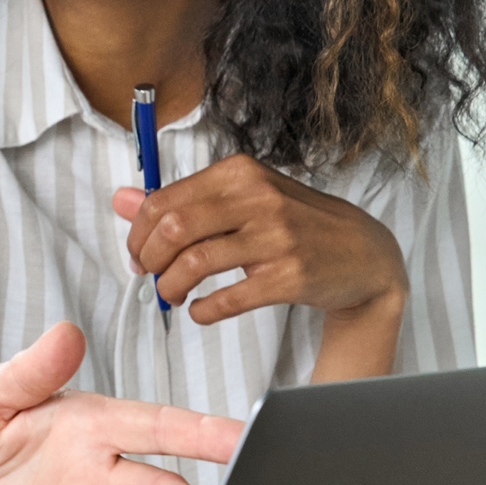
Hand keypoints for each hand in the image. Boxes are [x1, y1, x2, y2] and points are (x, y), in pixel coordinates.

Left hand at [113, 154, 406, 328]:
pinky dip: (203, 310)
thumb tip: (119, 199)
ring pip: (194, 263)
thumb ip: (181, 200)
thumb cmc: (294, 223)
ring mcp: (277, 237)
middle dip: (149, 259)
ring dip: (170, 287)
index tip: (139, 255)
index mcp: (239, 173)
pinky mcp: (290, 276)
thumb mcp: (240, 199)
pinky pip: (227, 298)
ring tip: (173, 295)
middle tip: (151, 276)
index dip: (138, 234)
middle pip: (173, 229)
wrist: (366, 253)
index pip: (162, 201)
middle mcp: (258, 198)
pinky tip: (201, 311)